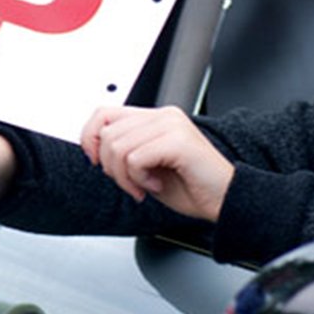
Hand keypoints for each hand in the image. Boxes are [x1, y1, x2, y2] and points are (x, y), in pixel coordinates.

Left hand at [82, 106, 233, 221]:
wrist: (223, 201)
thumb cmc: (190, 186)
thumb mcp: (146, 167)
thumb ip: (124, 151)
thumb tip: (94, 149)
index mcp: (156, 118)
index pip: (105, 113)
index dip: (90, 137)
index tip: (96, 162)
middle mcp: (164, 116)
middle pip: (108, 134)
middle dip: (111, 168)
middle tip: (132, 184)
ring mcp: (172, 125)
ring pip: (118, 147)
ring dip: (126, 177)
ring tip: (146, 186)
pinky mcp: (178, 141)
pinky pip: (135, 159)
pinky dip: (139, 179)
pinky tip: (156, 185)